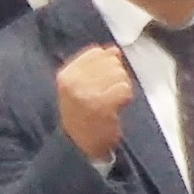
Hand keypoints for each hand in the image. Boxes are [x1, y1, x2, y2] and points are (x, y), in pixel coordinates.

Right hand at [55, 45, 136, 164]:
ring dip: (122, 87)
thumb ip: (97, 65)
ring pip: (120, 74)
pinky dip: (126, 97)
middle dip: (117, 76)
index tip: (104, 80)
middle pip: (111, 62)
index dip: (108, 63)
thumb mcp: (82, 85)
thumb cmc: (84, 113)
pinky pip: (124, 89)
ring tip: (112, 100)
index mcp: (66, 74)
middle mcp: (72, 82)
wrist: (80, 144)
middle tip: (109, 93)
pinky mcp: (100, 105)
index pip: (96, 52)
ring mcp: (85, 93)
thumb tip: (113, 49)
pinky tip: (117, 107)